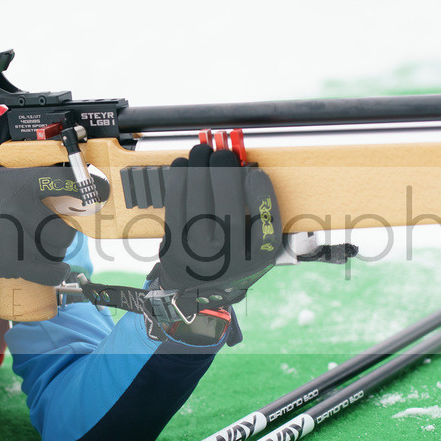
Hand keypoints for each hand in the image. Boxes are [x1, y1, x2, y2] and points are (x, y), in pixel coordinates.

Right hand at [0, 115, 86, 287]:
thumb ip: (16, 176)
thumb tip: (49, 174)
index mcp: (18, 183)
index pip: (65, 180)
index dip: (88, 185)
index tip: (100, 189)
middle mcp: (23, 209)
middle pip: (65, 226)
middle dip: (61, 231)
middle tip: (49, 230)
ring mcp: (21, 238)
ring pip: (59, 247)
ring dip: (55, 249)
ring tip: (40, 246)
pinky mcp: (16, 263)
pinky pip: (52, 270)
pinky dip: (56, 271)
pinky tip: (52, 267)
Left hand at [154, 143, 278, 294]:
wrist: (194, 288)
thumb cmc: (229, 257)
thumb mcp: (254, 246)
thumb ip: (260, 216)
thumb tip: (247, 172)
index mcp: (256, 260)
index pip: (266, 226)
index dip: (262, 195)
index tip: (256, 172)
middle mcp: (228, 261)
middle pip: (230, 212)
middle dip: (225, 174)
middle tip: (222, 153)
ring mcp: (199, 256)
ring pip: (200, 205)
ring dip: (199, 170)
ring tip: (201, 152)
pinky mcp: (174, 247)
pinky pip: (176, 207)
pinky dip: (178, 181)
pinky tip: (183, 166)